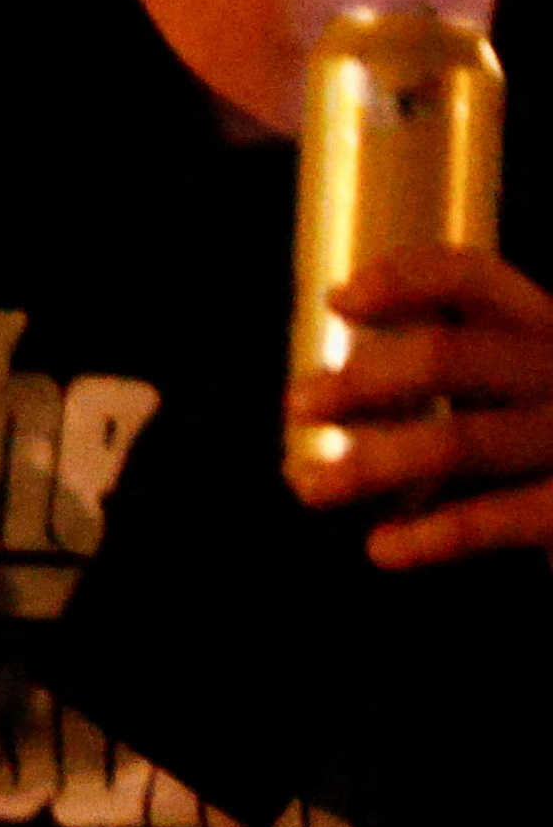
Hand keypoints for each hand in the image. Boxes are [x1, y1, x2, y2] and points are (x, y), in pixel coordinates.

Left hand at [290, 241, 552, 565]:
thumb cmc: (534, 441)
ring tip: (309, 486)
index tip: (335, 300)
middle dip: (361, 381)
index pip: (474, 280)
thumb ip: (441, 374)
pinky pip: (495, 518)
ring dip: (369, 466)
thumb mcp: (503, 387)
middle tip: (298, 405)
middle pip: (448, 357)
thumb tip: (314, 397)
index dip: (405, 281)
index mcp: (540, 326)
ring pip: (456, 441)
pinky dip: (431, 535)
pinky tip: (382, 547)